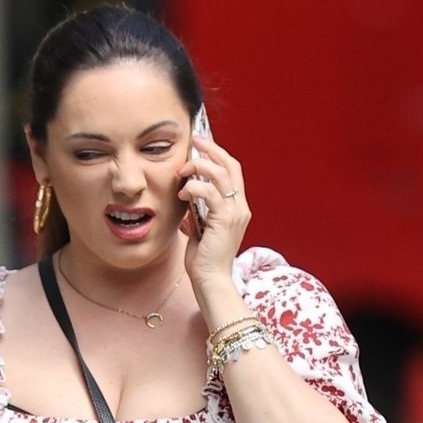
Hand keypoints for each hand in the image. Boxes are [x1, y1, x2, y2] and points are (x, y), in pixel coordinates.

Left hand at [176, 130, 249, 288]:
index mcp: (237, 208)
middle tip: (194, 141)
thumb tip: (185, 203)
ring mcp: (234, 213)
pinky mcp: (224, 220)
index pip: (232, 171)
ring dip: (199, 167)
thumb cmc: (204, 261)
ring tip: (183, 171)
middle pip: (230, 165)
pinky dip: (194, 187)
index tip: (200, 145)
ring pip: (220, 174)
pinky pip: (209, 192)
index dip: (218, 154)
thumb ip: (196, 214)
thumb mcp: (199, 231)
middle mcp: (240, 207)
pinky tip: (183, 193)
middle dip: (211, 150)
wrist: (211, 281)